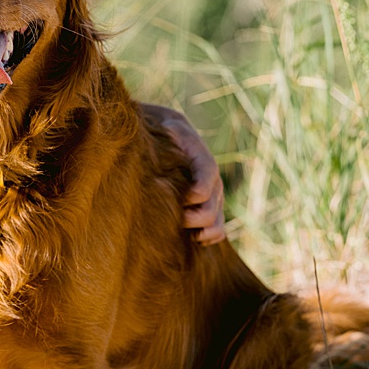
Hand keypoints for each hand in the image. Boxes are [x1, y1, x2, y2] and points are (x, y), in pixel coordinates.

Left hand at [139, 103, 226, 244]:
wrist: (175, 134)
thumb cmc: (164, 133)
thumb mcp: (163, 129)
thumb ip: (161, 139)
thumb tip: (150, 163)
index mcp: (203, 162)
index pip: (202, 188)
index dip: (187, 200)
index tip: (169, 196)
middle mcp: (214, 182)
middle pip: (207, 213)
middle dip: (185, 219)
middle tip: (164, 214)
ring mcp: (216, 197)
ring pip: (215, 226)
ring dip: (196, 232)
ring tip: (175, 227)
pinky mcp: (213, 209)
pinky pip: (218, 232)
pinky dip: (205, 238)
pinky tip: (188, 235)